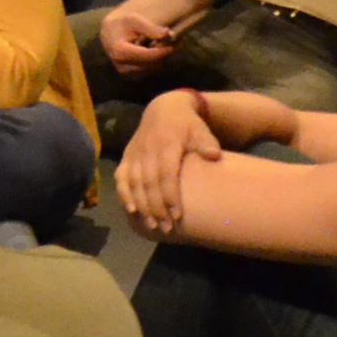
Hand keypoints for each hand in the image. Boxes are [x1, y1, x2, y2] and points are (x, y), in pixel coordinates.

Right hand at [98, 1, 179, 74]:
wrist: (109, 33)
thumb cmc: (121, 24)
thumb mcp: (134, 20)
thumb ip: (150, 28)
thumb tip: (168, 34)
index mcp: (120, 52)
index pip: (150, 56)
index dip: (165, 50)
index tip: (177, 42)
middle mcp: (122, 66)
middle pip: (153, 64)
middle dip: (165, 53)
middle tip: (175, 41)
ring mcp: (126, 73)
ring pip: (153, 68)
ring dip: (162, 57)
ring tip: (165, 43)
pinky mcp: (130, 76)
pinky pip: (150, 70)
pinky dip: (156, 61)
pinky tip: (155, 50)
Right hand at [116, 90, 224, 235]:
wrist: (163, 108)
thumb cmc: (186, 124)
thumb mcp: (199, 129)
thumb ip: (206, 142)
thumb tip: (214, 156)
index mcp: (166, 144)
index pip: (166, 174)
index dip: (170, 196)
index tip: (177, 215)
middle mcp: (147, 151)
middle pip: (149, 183)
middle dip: (156, 208)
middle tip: (166, 228)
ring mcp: (134, 154)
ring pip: (134, 183)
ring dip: (142, 206)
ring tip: (152, 225)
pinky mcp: (127, 157)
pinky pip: (122, 177)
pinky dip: (125, 194)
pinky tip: (131, 210)